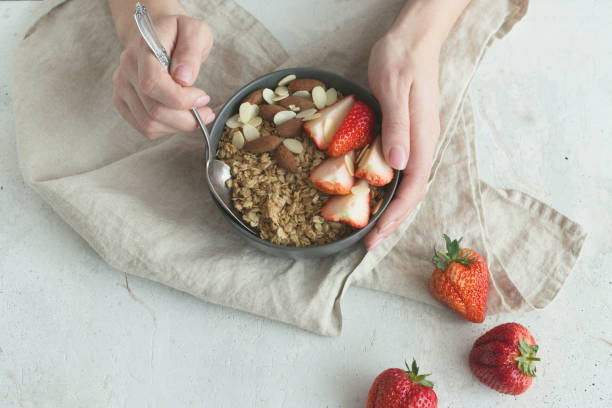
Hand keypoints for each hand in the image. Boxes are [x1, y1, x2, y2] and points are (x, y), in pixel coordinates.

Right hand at [112, 14, 213, 138]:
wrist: (160, 35)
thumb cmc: (180, 34)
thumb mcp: (195, 32)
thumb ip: (191, 51)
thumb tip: (184, 78)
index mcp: (142, 48)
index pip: (153, 83)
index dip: (180, 99)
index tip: (203, 98)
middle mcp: (126, 69)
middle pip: (153, 110)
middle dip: (186, 118)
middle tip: (206, 112)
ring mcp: (122, 87)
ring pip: (149, 124)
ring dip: (179, 126)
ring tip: (196, 115)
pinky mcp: (123, 102)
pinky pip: (145, 128)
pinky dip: (168, 129)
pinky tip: (180, 117)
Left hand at [365, 32, 440, 249]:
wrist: (414, 39)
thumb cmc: (401, 59)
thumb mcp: (394, 89)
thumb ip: (398, 126)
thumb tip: (399, 164)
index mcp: (422, 137)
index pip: (413, 187)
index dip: (395, 216)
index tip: (376, 236)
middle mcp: (423, 143)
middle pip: (413, 192)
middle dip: (393, 221)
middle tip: (369, 243)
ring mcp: (418, 139)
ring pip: (408, 183)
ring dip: (392, 209)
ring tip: (372, 228)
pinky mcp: (409, 133)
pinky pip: (402, 170)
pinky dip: (390, 189)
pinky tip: (375, 195)